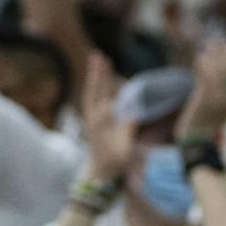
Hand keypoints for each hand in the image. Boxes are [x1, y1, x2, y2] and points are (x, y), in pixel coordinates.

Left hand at [80, 52, 134, 180]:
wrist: (100, 170)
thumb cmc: (115, 160)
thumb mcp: (124, 147)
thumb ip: (127, 130)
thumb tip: (133, 114)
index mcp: (101, 120)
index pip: (102, 93)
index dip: (103, 77)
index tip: (105, 62)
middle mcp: (94, 116)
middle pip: (95, 89)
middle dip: (97, 72)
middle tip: (98, 54)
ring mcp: (92, 118)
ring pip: (93, 92)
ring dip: (96, 77)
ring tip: (98, 61)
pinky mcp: (94, 120)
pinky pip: (94, 99)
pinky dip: (97, 87)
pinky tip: (100, 80)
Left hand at [180, 39, 225, 138]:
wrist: (197, 142)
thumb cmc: (203, 126)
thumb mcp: (216, 108)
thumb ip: (218, 93)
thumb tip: (213, 75)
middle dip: (225, 52)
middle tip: (217, 40)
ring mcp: (218, 98)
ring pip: (219, 70)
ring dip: (213, 55)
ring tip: (207, 46)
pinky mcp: (205, 100)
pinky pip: (207, 77)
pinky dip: (203, 65)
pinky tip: (199, 58)